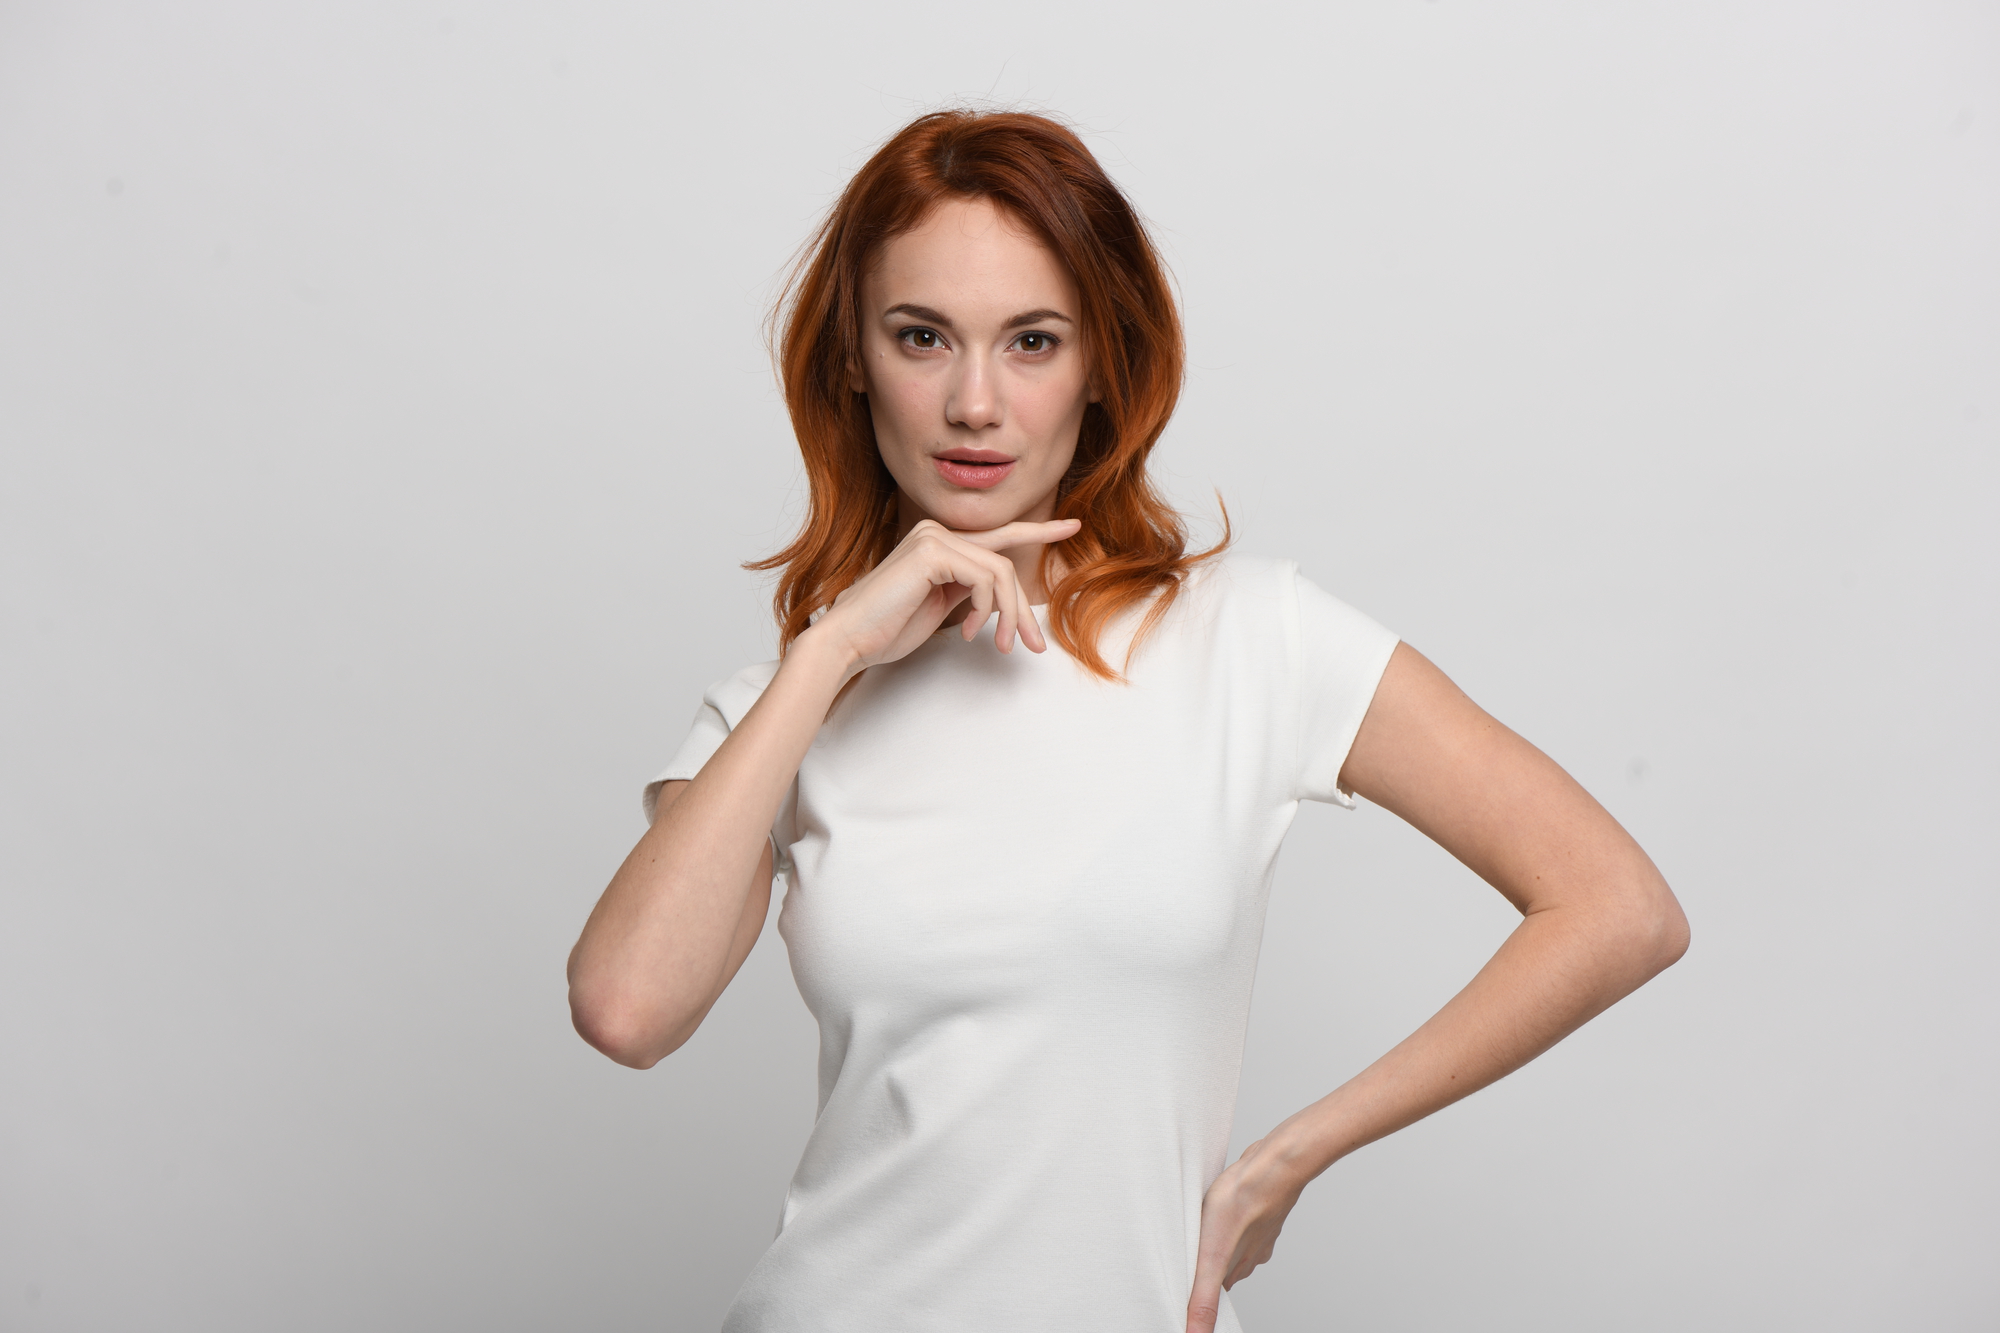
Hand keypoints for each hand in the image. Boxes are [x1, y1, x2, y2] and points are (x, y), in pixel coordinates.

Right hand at [805, 517, 1079, 673]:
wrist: (848, 640)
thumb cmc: (886, 630)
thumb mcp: (940, 606)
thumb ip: (967, 589)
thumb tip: (999, 596)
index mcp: (938, 543)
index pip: (997, 535)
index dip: (1038, 530)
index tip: (1072, 527)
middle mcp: (936, 532)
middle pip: (1004, 564)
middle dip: (1022, 608)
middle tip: (1031, 645)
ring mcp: (933, 538)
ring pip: (1000, 573)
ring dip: (1006, 615)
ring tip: (999, 645)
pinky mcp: (932, 552)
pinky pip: (984, 578)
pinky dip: (984, 609)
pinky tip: (967, 630)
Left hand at [1185, 1137, 1307, 1332]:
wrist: (1272, 1166)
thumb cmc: (1241, 1204)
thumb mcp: (1212, 1256)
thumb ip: (1203, 1296)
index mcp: (1238, 1268)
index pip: (1216, 1292)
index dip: (1200, 1294)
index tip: (1188, 1293)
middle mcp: (1250, 1252)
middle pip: (1224, 1268)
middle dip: (1206, 1269)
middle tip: (1186, 1262)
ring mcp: (1257, 1227)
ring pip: (1232, 1241)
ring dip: (1216, 1242)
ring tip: (1197, 1237)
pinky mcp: (1255, 1202)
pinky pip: (1238, 1215)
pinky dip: (1226, 1216)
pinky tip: (1217, 1206)